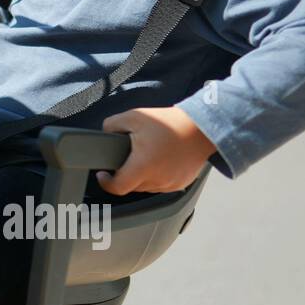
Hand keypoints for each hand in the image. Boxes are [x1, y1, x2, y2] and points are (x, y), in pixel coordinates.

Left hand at [95, 107, 217, 194]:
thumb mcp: (134, 116)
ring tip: (145, 156)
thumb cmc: (170, 123)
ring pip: (146, 186)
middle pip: (131, 186)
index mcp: (143, 167)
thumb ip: (112, 125)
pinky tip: (158, 161)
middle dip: (125, 174)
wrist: (202, 128)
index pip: (117, 187)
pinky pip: (161, 184)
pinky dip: (156, 176)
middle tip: (127, 157)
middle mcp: (157, 179)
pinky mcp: (181, 183)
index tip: (103, 174)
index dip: (106, 182)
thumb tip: (105, 133)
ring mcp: (170, 184)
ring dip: (141, 176)